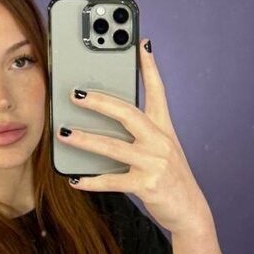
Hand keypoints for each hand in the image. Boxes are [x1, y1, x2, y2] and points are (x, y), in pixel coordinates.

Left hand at [56, 38, 211, 234]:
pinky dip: (91, 181)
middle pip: (128, 113)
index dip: (149, 66)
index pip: (157, 91)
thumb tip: (105, 122)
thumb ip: (140, 133)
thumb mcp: (163, 150)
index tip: (141, 43)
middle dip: (100, 101)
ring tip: (63, 133)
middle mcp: (160, 141)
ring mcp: (154, 163)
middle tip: (75, 94)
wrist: (190, 211)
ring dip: (85, 139)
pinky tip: (75, 179)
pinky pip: (112, 180)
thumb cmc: (170, 178)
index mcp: (164, 129)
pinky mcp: (146, 185)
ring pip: (113, 146)